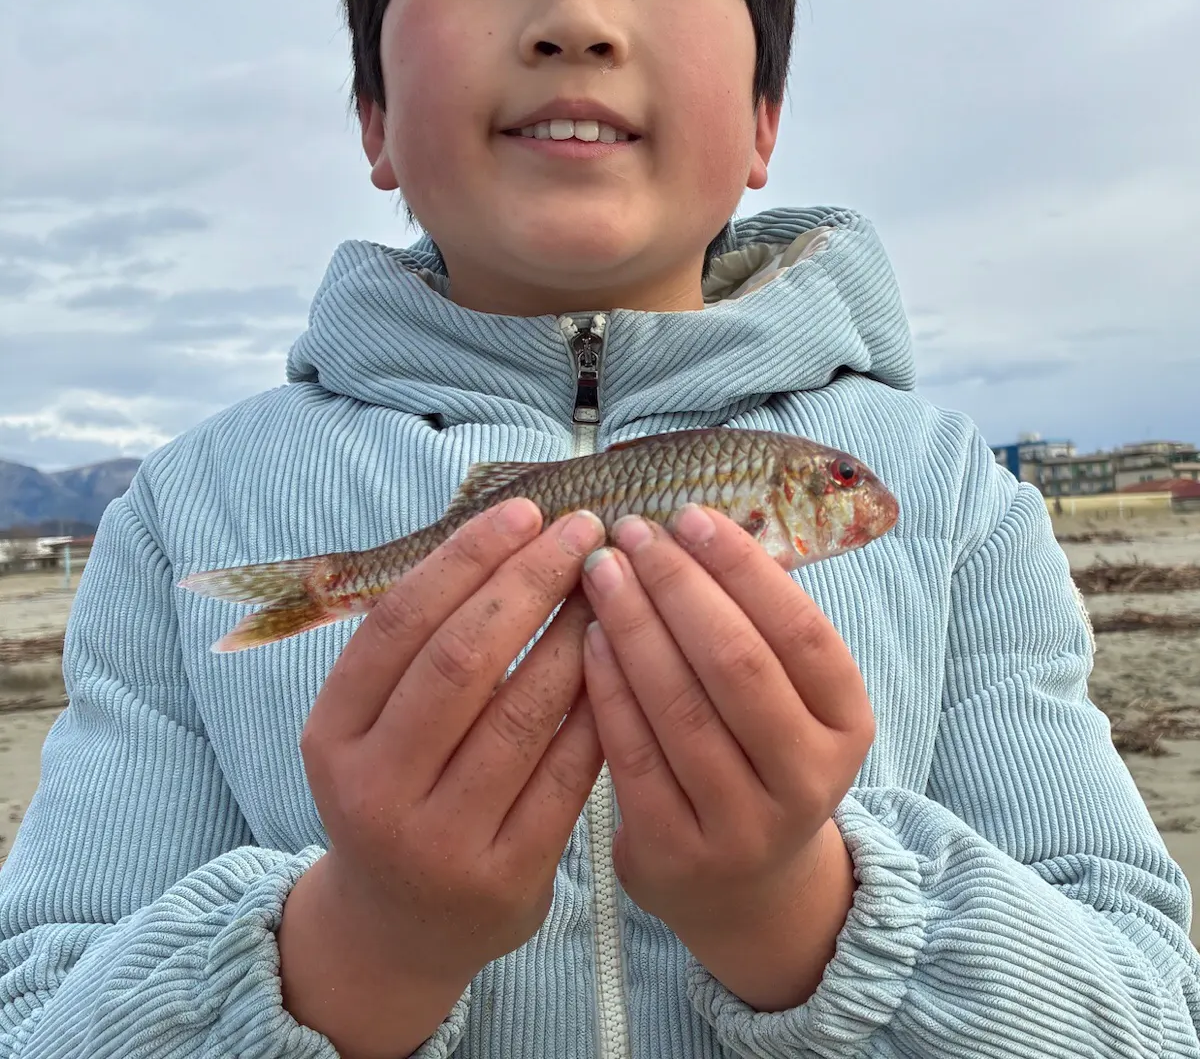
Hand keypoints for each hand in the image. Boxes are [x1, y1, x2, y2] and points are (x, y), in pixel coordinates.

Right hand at [278, 501, 607, 1058]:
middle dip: (531, 581)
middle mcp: (375, 789)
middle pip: (462, 658)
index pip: (400, 621)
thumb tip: (513, 527)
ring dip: (578, 634)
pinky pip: (569, 770)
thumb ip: (424, 643)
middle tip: (584, 531)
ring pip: (524, 711)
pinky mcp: (506, 876)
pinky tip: (625, 657)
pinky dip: (601, 703)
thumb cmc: (404, 787)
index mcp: (334, 734)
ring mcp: (439, 840)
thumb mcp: (376, 724)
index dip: (467, 556)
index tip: (527, 511)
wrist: (401, 928)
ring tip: (611, 584)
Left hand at [580, 504, 875, 1010]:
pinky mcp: (676, 855)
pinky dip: (608, 690)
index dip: (742, 567)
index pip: (800, 629)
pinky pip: (633, 756)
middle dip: (678, 587)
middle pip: (738, 664)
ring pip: (680, 708)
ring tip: (601, 572)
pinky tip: (588, 640)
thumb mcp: (790, 699)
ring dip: (634, 627)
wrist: (744, 886)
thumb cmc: (758, 755)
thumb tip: (693, 526)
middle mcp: (807, 780)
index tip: (689, 516)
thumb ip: (757, 626)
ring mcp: (743, 827)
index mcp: (847, 724)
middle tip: (631, 533)